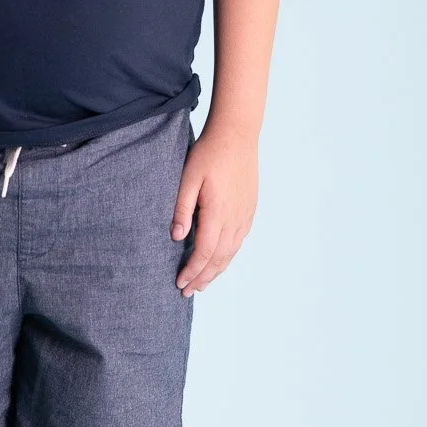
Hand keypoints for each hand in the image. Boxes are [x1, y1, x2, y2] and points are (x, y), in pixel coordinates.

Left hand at [170, 118, 258, 293]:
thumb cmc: (209, 153)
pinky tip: (220, 259)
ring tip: (203, 282)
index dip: (192, 271)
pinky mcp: (250, 209)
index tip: (180, 283)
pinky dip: (228, 256)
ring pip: (231, 252)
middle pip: (219, 259)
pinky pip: (239, 241)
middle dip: (203, 278)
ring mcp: (245, 215)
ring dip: (216, 270)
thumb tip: (176, 238)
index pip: (204, 252)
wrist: (238, 134)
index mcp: (217, 212)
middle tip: (188, 291)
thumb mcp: (187, 178)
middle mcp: (235, 218)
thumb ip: (182, 209)